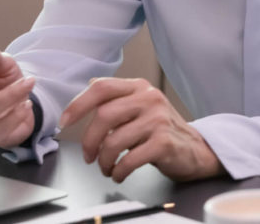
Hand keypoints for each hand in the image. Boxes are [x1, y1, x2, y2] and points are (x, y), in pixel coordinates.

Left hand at [60, 77, 222, 182]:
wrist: (195, 148)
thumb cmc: (162, 129)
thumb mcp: (141, 106)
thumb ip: (117, 97)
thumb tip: (88, 85)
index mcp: (139, 87)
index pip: (102, 88)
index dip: (78, 105)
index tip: (65, 122)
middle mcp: (149, 99)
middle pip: (104, 116)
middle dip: (89, 141)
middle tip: (89, 156)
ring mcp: (158, 120)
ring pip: (114, 141)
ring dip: (104, 161)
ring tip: (107, 167)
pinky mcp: (164, 142)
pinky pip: (129, 160)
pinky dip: (118, 172)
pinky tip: (120, 173)